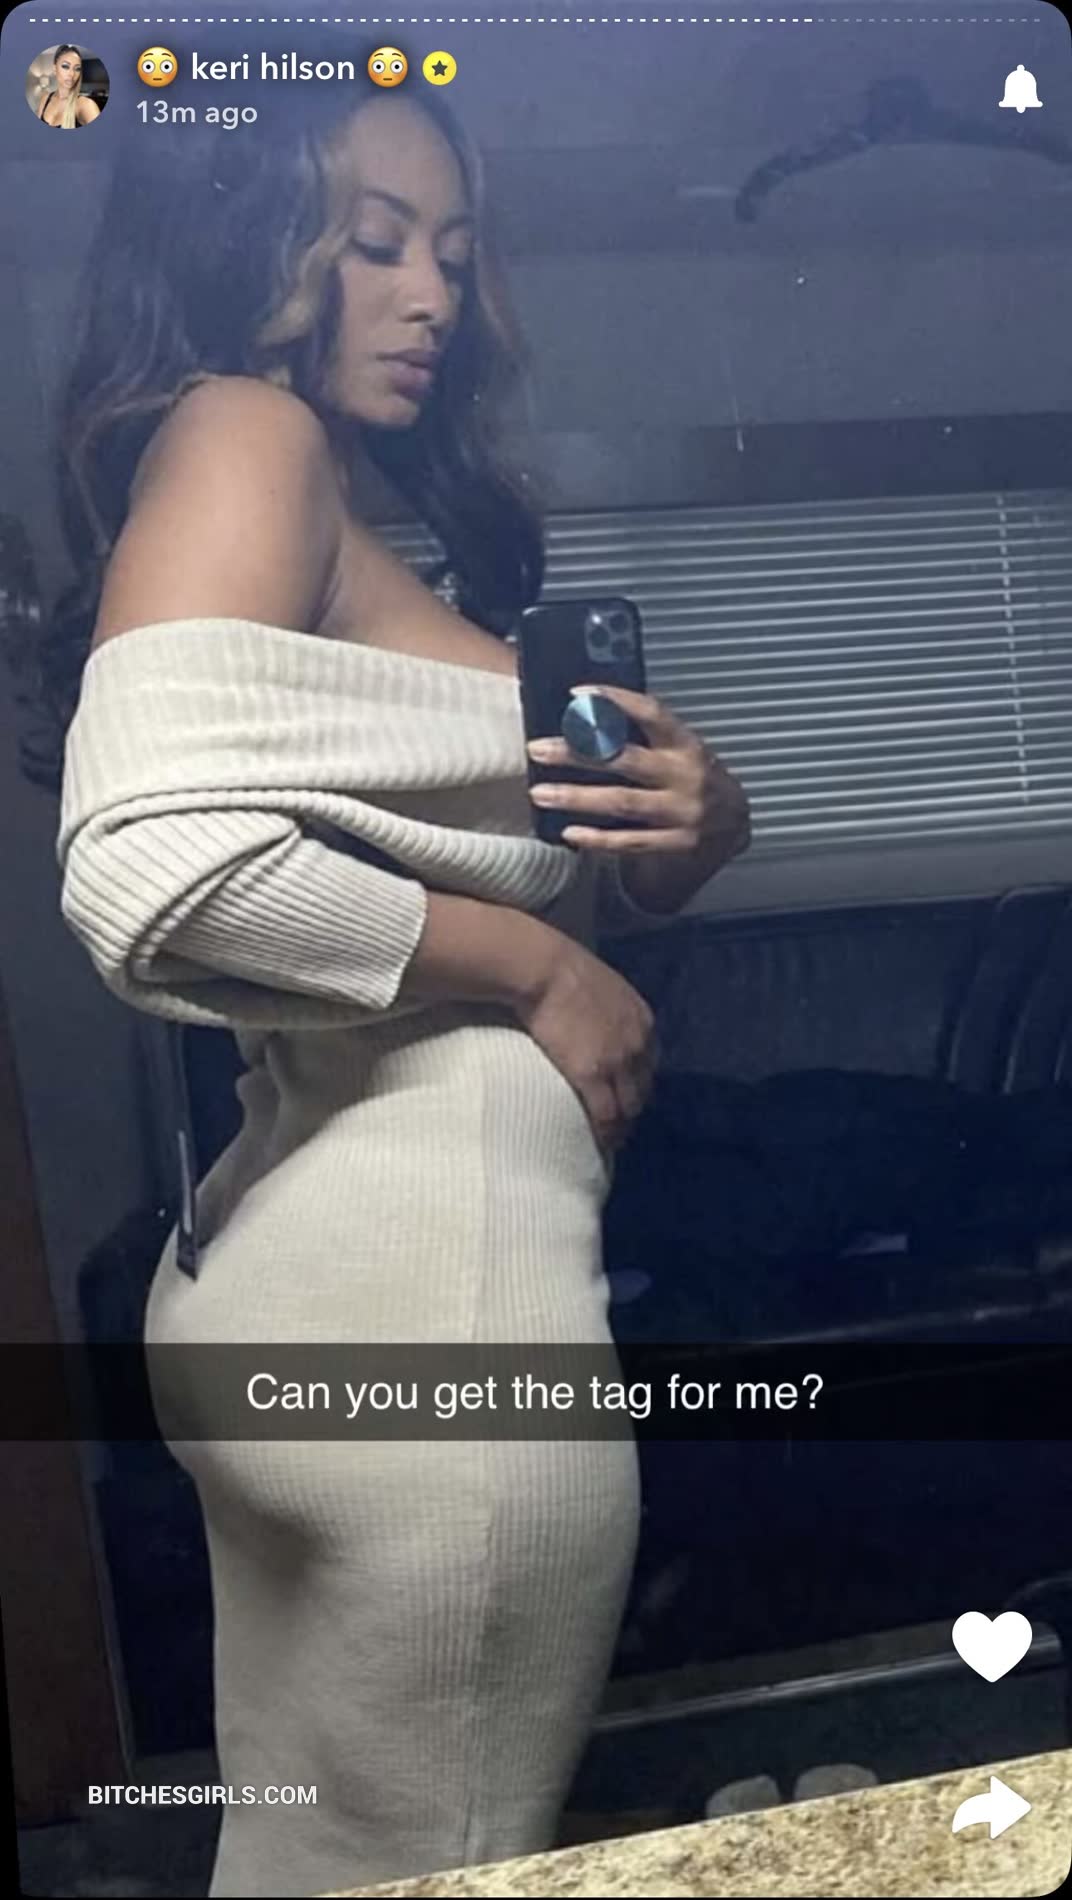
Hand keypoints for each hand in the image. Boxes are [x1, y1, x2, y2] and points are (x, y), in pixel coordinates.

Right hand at [513, 936, 656, 1155]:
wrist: (545, 969)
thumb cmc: (563, 971)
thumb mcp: (603, 987)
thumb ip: (609, 1010)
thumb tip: (596, 1021)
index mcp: (642, 1022)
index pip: (649, 1064)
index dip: (638, 1084)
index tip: (627, 1097)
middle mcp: (637, 1044)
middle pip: (643, 1089)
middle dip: (632, 1109)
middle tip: (619, 1126)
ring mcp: (617, 1062)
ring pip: (627, 1107)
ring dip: (621, 1126)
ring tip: (609, 1139)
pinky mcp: (591, 1075)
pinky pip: (605, 1115)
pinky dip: (604, 1132)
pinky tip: (597, 1140)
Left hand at [526, 684, 750, 912]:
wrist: (737, 823)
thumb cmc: (698, 777)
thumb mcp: (682, 749)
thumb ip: (646, 736)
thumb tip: (587, 718)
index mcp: (686, 744)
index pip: (651, 713)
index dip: (615, 700)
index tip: (577, 694)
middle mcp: (685, 776)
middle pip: (625, 760)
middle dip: (578, 753)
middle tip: (539, 750)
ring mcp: (681, 812)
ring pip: (622, 803)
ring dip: (577, 798)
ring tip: (541, 794)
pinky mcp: (676, 843)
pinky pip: (630, 842)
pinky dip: (598, 839)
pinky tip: (569, 833)